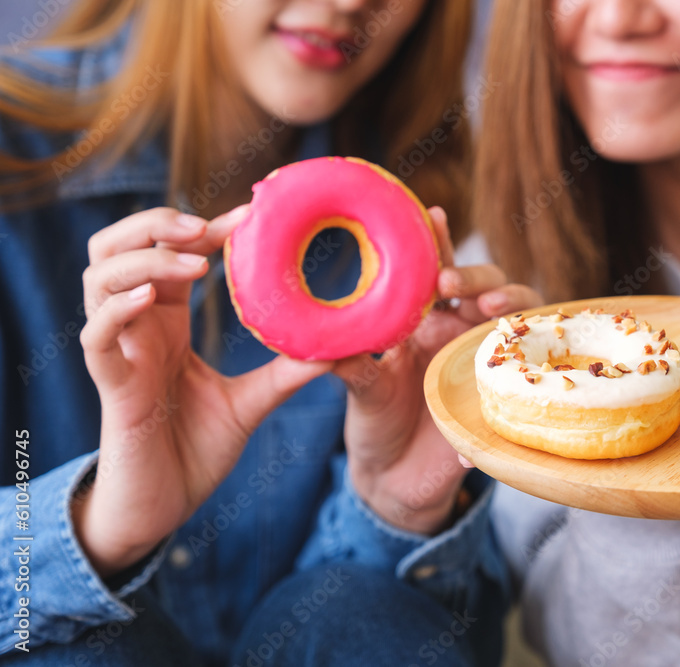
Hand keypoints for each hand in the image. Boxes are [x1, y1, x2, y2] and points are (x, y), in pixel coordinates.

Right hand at [75, 206, 334, 577]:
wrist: (166, 506)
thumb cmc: (196, 450)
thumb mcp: (252, 402)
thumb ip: (288, 372)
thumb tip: (339, 347)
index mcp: (166, 322)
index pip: (172, 253)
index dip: (204, 228)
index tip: (250, 215)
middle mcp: (137, 328)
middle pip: (117, 247)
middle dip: (156, 225)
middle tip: (206, 227)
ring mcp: (119, 353)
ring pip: (99, 279)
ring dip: (144, 260)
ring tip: (196, 263)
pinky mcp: (111, 386)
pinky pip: (96, 337)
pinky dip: (118, 311)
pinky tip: (153, 299)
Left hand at [336, 207, 542, 534]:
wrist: (391, 480)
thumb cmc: (375, 423)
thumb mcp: (361, 392)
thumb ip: (352, 366)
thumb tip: (327, 343)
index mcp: (430, 324)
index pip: (442, 272)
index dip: (442, 243)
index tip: (434, 218)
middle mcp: (464, 339)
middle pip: (491, 291)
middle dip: (479, 278)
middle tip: (454, 284)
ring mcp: (488, 371)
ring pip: (519, 329)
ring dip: (511, 314)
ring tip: (490, 315)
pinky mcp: (500, 411)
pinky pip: (516, 399)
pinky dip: (502, 400)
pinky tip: (476, 419)